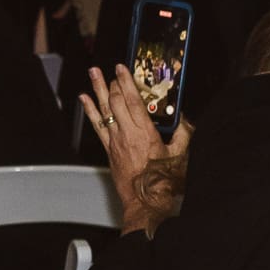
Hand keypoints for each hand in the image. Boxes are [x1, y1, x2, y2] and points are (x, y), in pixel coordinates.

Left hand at [79, 65, 186, 236]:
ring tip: (93, 73)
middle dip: (113, 83)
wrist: (145, 201)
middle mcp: (127, 134)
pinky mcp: (109, 149)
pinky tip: (84, 99)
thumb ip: (183, 134)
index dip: (126, 82)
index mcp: (145, 132)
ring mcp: (115, 141)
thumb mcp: (180, 155)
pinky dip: (90, 110)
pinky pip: (97, 125)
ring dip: (98, 89)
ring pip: (104, 110)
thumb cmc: (163, 181)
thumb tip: (184, 120)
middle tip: (110, 70)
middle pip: (115, 101)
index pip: (132, 101)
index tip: (122, 68)